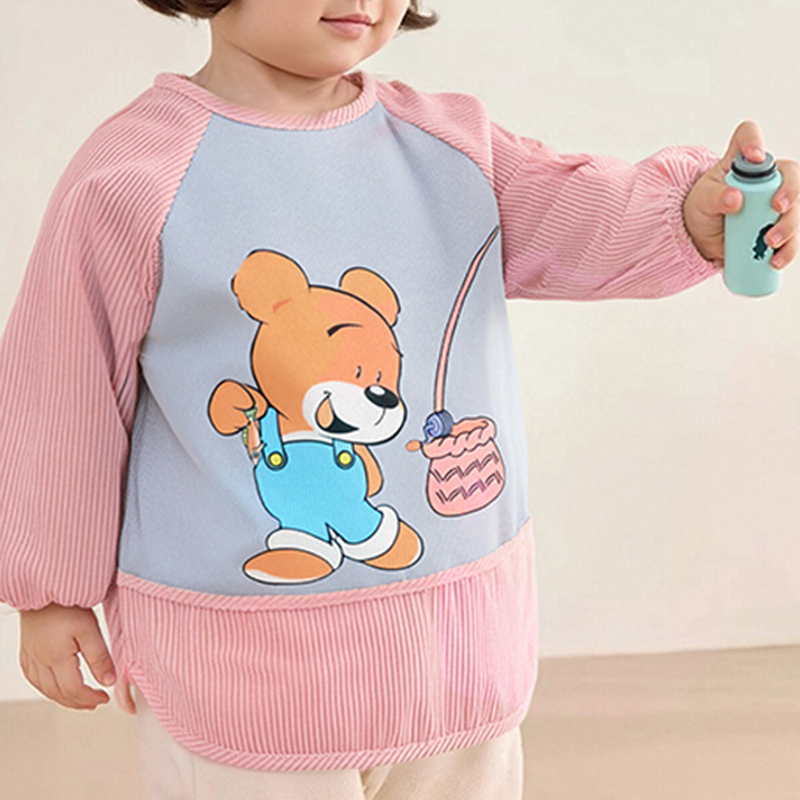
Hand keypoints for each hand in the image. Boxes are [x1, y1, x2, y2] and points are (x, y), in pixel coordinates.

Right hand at [19, 603, 115, 710]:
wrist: (43, 587)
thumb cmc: (67, 605)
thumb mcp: (89, 630)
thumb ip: (99, 657)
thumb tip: (109, 681)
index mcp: (56, 658)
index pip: (73, 690)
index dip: (90, 698)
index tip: (105, 698)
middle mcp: (40, 661)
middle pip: (57, 693)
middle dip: (77, 702)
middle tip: (94, 703)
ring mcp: (30, 656)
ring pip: (44, 688)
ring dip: (62, 697)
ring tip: (79, 698)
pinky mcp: (26, 650)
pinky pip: (33, 677)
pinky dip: (46, 687)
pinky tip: (54, 686)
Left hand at [682, 119, 798, 269]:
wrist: (700, 237)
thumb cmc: (701, 209)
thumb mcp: (701, 201)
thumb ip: (715, 197)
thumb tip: (734, 199)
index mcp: (741, 162)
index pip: (748, 136)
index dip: (753, 141)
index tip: (754, 157)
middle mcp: (766, 178)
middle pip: (791, 175)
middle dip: (790, 192)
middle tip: (777, 208)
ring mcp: (776, 202)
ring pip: (796, 209)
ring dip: (789, 226)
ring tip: (770, 243)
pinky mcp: (778, 226)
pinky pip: (792, 237)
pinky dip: (787, 250)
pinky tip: (776, 260)